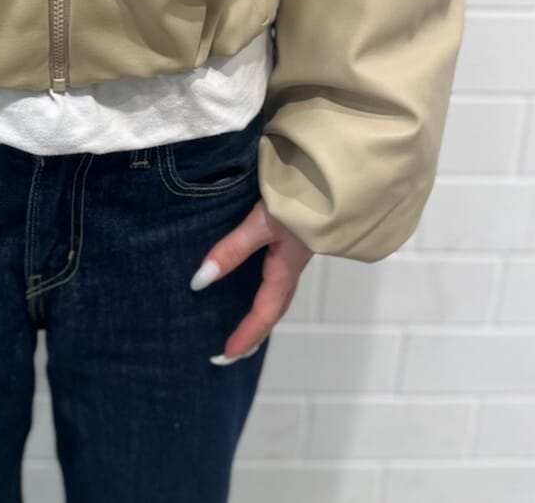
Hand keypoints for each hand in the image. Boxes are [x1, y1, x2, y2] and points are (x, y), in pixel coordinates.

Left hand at [189, 198, 312, 363]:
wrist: (334, 180)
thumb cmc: (299, 202)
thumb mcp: (262, 224)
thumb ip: (232, 249)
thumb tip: (199, 282)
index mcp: (286, 270)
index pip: (264, 313)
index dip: (246, 335)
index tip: (225, 354)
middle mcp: (292, 268)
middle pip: (274, 310)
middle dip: (255, 333)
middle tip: (234, 351)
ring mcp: (295, 255)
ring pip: (278, 295)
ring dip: (262, 314)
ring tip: (244, 326)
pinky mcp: (295, 240)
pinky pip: (279, 278)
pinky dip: (266, 292)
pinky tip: (256, 282)